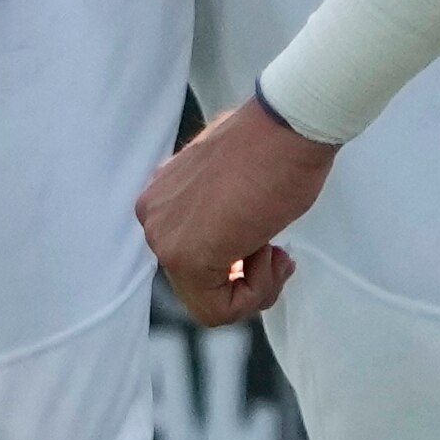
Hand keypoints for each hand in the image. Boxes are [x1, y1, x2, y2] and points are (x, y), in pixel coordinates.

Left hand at [138, 97, 332, 324]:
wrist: (286, 129)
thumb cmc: (273, 148)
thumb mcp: (233, 186)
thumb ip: (219, 215)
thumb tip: (230, 241)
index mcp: (162, 196)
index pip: (194, 258)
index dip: (238, 267)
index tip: (269, 246)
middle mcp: (153, 216)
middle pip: (199, 284)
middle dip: (246, 279)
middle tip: (278, 253)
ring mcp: (163, 238)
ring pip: (209, 303)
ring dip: (254, 287)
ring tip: (274, 249)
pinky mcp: (183, 257)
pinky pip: (218, 310)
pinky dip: (254, 293)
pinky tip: (268, 251)